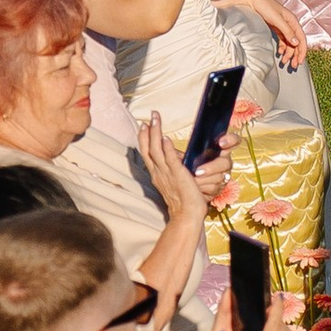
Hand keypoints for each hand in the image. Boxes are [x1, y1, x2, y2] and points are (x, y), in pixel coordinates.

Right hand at [136, 113, 211, 242]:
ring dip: (155, 134)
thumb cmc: (182, 200)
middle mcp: (158, 172)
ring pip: (156, 150)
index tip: (144, 125)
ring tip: (155, 120)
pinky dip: (168, 148)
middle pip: (148, 148)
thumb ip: (169, 170)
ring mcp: (166, 174)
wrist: (186, 215)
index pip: (146, 152)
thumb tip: (170, 159)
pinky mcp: (178, 175)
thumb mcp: (171, 182)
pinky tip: (166, 138)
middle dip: (148, 131)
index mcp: (156, 174)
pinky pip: (170, 160)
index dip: (144, 138)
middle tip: (150, 115)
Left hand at [220, 0, 306, 69]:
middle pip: (296, 42)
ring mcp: (282, 26)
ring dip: (289, 53)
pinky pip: (283, 40)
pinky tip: (280, 52)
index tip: (299, 61)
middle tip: (292, 65)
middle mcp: (289, 24)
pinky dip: (283, 47)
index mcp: (292, 20)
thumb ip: (287, 31)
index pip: (301, 38)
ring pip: (289, 42)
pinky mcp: (276, 28)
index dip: (302, 50)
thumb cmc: (265, 6)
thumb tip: (296, 43)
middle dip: (295, 54)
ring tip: (284, 62)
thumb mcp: (277, 19)